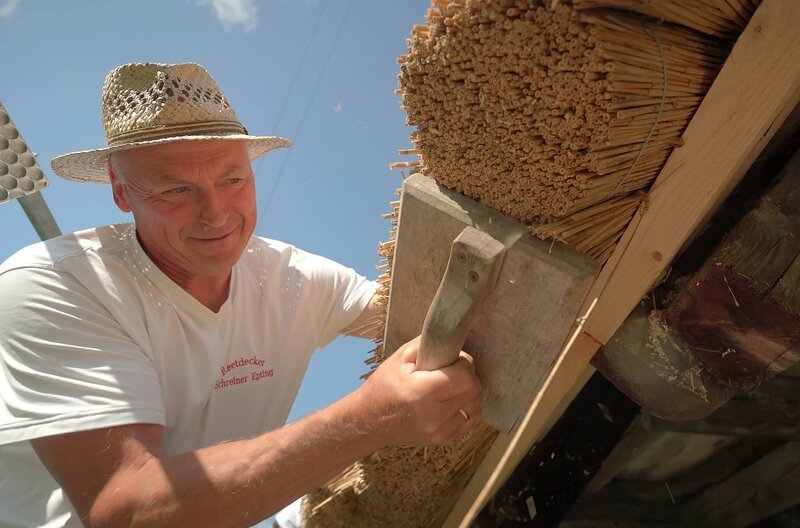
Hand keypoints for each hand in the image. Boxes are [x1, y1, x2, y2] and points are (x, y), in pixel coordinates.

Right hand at [355, 336, 481, 446]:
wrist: (369, 420)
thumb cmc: (383, 385)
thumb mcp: (400, 358)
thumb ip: (428, 345)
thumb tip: (452, 339)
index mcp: (422, 392)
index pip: (465, 377)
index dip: (464, 363)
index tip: (453, 359)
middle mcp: (434, 415)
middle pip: (474, 390)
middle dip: (468, 376)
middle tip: (452, 371)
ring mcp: (440, 431)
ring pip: (475, 406)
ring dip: (469, 393)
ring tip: (451, 387)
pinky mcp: (444, 439)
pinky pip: (470, 420)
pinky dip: (466, 407)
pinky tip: (452, 401)